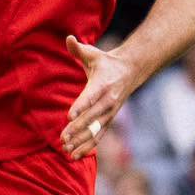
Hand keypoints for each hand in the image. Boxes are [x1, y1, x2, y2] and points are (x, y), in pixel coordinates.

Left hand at [60, 36, 136, 158]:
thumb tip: (69, 39)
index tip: (69, 115)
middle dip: (77, 129)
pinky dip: (89, 146)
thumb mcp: (93, 53)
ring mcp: (110, 112)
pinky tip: (76, 155)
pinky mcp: (109, 120)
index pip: (90, 96)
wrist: (131, 71)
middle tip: (63, 138)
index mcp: (102, 84)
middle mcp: (108, 101)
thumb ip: (79, 49)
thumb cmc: (106, 62)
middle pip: (92, 117)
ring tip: (67, 150)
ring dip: (82, 141)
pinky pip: (99, 135)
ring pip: (96, 130)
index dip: (80, 106)